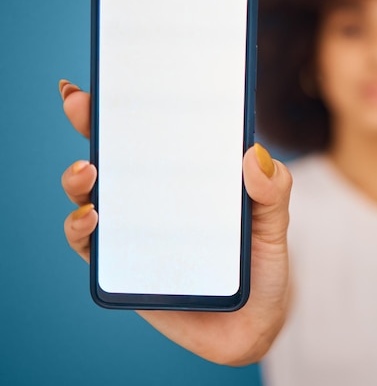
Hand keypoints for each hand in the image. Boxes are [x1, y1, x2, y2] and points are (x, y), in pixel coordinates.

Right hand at [59, 79, 291, 365]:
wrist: (251, 322)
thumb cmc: (262, 263)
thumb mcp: (274, 221)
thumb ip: (272, 190)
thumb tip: (253, 155)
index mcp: (190, 176)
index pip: (156, 134)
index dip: (132, 105)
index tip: (112, 78)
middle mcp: (156, 196)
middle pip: (116, 155)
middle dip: (92, 126)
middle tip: (80, 106)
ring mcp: (136, 228)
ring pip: (92, 195)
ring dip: (78, 177)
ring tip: (87, 171)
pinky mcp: (123, 265)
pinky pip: (90, 244)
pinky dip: (81, 228)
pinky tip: (91, 219)